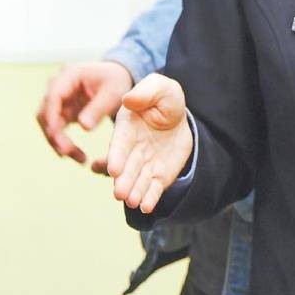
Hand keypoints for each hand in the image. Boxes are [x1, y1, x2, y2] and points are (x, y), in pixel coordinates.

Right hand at [36, 60, 132, 169]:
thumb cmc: (116, 81)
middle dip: (54, 134)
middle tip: (67, 152)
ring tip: (79, 158)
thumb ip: (99, 108)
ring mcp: (57, 100)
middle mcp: (58, 86)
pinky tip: (78, 156)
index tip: (56, 136)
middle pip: (45, 113)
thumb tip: (84, 127)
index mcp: (69, 74)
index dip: (51, 116)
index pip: (53, 96)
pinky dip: (64, 143)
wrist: (117, 79)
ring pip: (48, 125)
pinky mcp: (61, 112)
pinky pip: (56, 130)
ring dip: (58, 143)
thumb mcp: (113, 92)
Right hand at [106, 72, 192, 213]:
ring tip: (133, 201)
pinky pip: (154, 188)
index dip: (116, 156)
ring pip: (138, 180)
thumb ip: (146, 91)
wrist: (180, 116)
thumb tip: (128, 98)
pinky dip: (150, 198)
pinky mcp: (158, 175)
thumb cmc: (165, 99)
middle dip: (123, 180)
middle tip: (120, 193)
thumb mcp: (160, 88)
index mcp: (127, 128)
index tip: (114, 168)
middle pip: (127, 167)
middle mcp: (133, 150)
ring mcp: (145, 164)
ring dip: (135, 191)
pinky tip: (147, 206)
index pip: (120, 144)